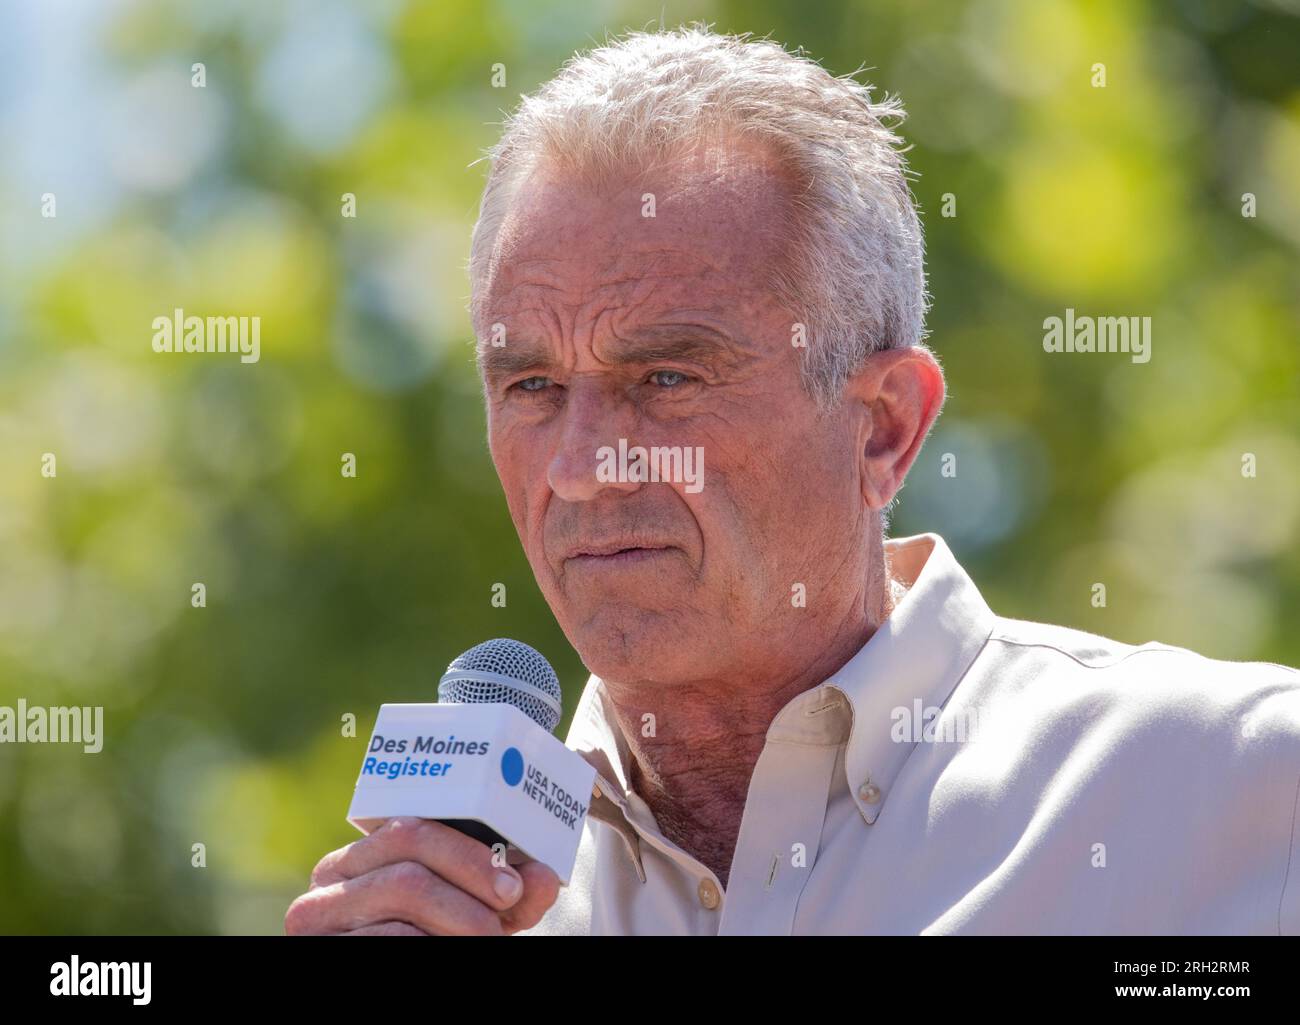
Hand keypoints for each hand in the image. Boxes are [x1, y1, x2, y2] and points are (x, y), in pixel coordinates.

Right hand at [284, 817, 560, 934]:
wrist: (396, 968)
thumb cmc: (435, 940)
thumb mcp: (471, 916)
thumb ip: (506, 896)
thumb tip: (545, 876)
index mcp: (367, 852)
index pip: (416, 825)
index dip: (470, 851)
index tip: (516, 882)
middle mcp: (333, 875)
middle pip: (410, 848)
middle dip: (470, 875)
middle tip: (506, 911)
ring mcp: (318, 913)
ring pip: (404, 888)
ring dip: (459, 918)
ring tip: (488, 937)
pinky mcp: (316, 946)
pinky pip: (386, 936)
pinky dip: (429, 944)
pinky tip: (448, 950)